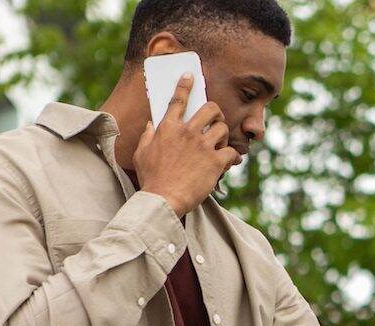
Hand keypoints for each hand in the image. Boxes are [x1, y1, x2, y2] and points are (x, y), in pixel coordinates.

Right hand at [133, 73, 240, 217]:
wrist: (163, 199)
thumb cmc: (151, 179)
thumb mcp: (141, 154)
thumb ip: (148, 136)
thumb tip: (151, 124)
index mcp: (167, 128)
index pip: (178, 100)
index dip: (185, 85)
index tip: (191, 76)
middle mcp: (187, 132)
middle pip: (210, 108)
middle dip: (216, 111)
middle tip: (216, 120)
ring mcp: (203, 146)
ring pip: (223, 129)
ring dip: (223, 135)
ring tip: (219, 145)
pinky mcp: (216, 162)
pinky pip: (232, 152)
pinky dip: (233, 156)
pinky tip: (229, 162)